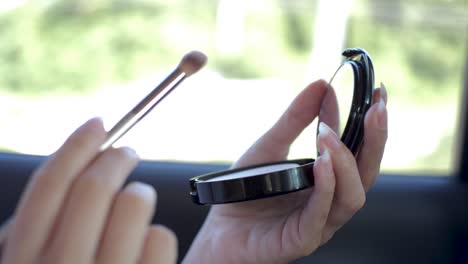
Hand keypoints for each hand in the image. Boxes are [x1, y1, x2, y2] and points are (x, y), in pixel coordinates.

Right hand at [0, 118, 176, 263]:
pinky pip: (160, 236)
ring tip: (139, 207)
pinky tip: (148, 251)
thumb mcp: (38, 262)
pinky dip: (158, 235)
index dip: (76, 145)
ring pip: (134, 201)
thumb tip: (75, 164)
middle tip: (127, 153)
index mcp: (23, 259)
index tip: (97, 124)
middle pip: (93, 186)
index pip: (49, 185)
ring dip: (141, 194)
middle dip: (117, 158)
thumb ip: (45, 226)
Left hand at [183, 80, 387, 263]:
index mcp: (328, 181)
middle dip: (375, 138)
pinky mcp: (302, 239)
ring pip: (352, 195)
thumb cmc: (245, 190)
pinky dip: (326, 187)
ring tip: (328, 134)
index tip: (376, 92)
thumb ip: (294, 119)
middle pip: (366, 173)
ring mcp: (319, 222)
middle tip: (376, 107)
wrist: (218, 228)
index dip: (371, 123)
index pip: (359, 151)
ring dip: (345, 161)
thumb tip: (320, 85)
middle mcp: (330, 201)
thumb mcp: (269, 146)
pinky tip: (322, 162)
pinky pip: (321, 215)